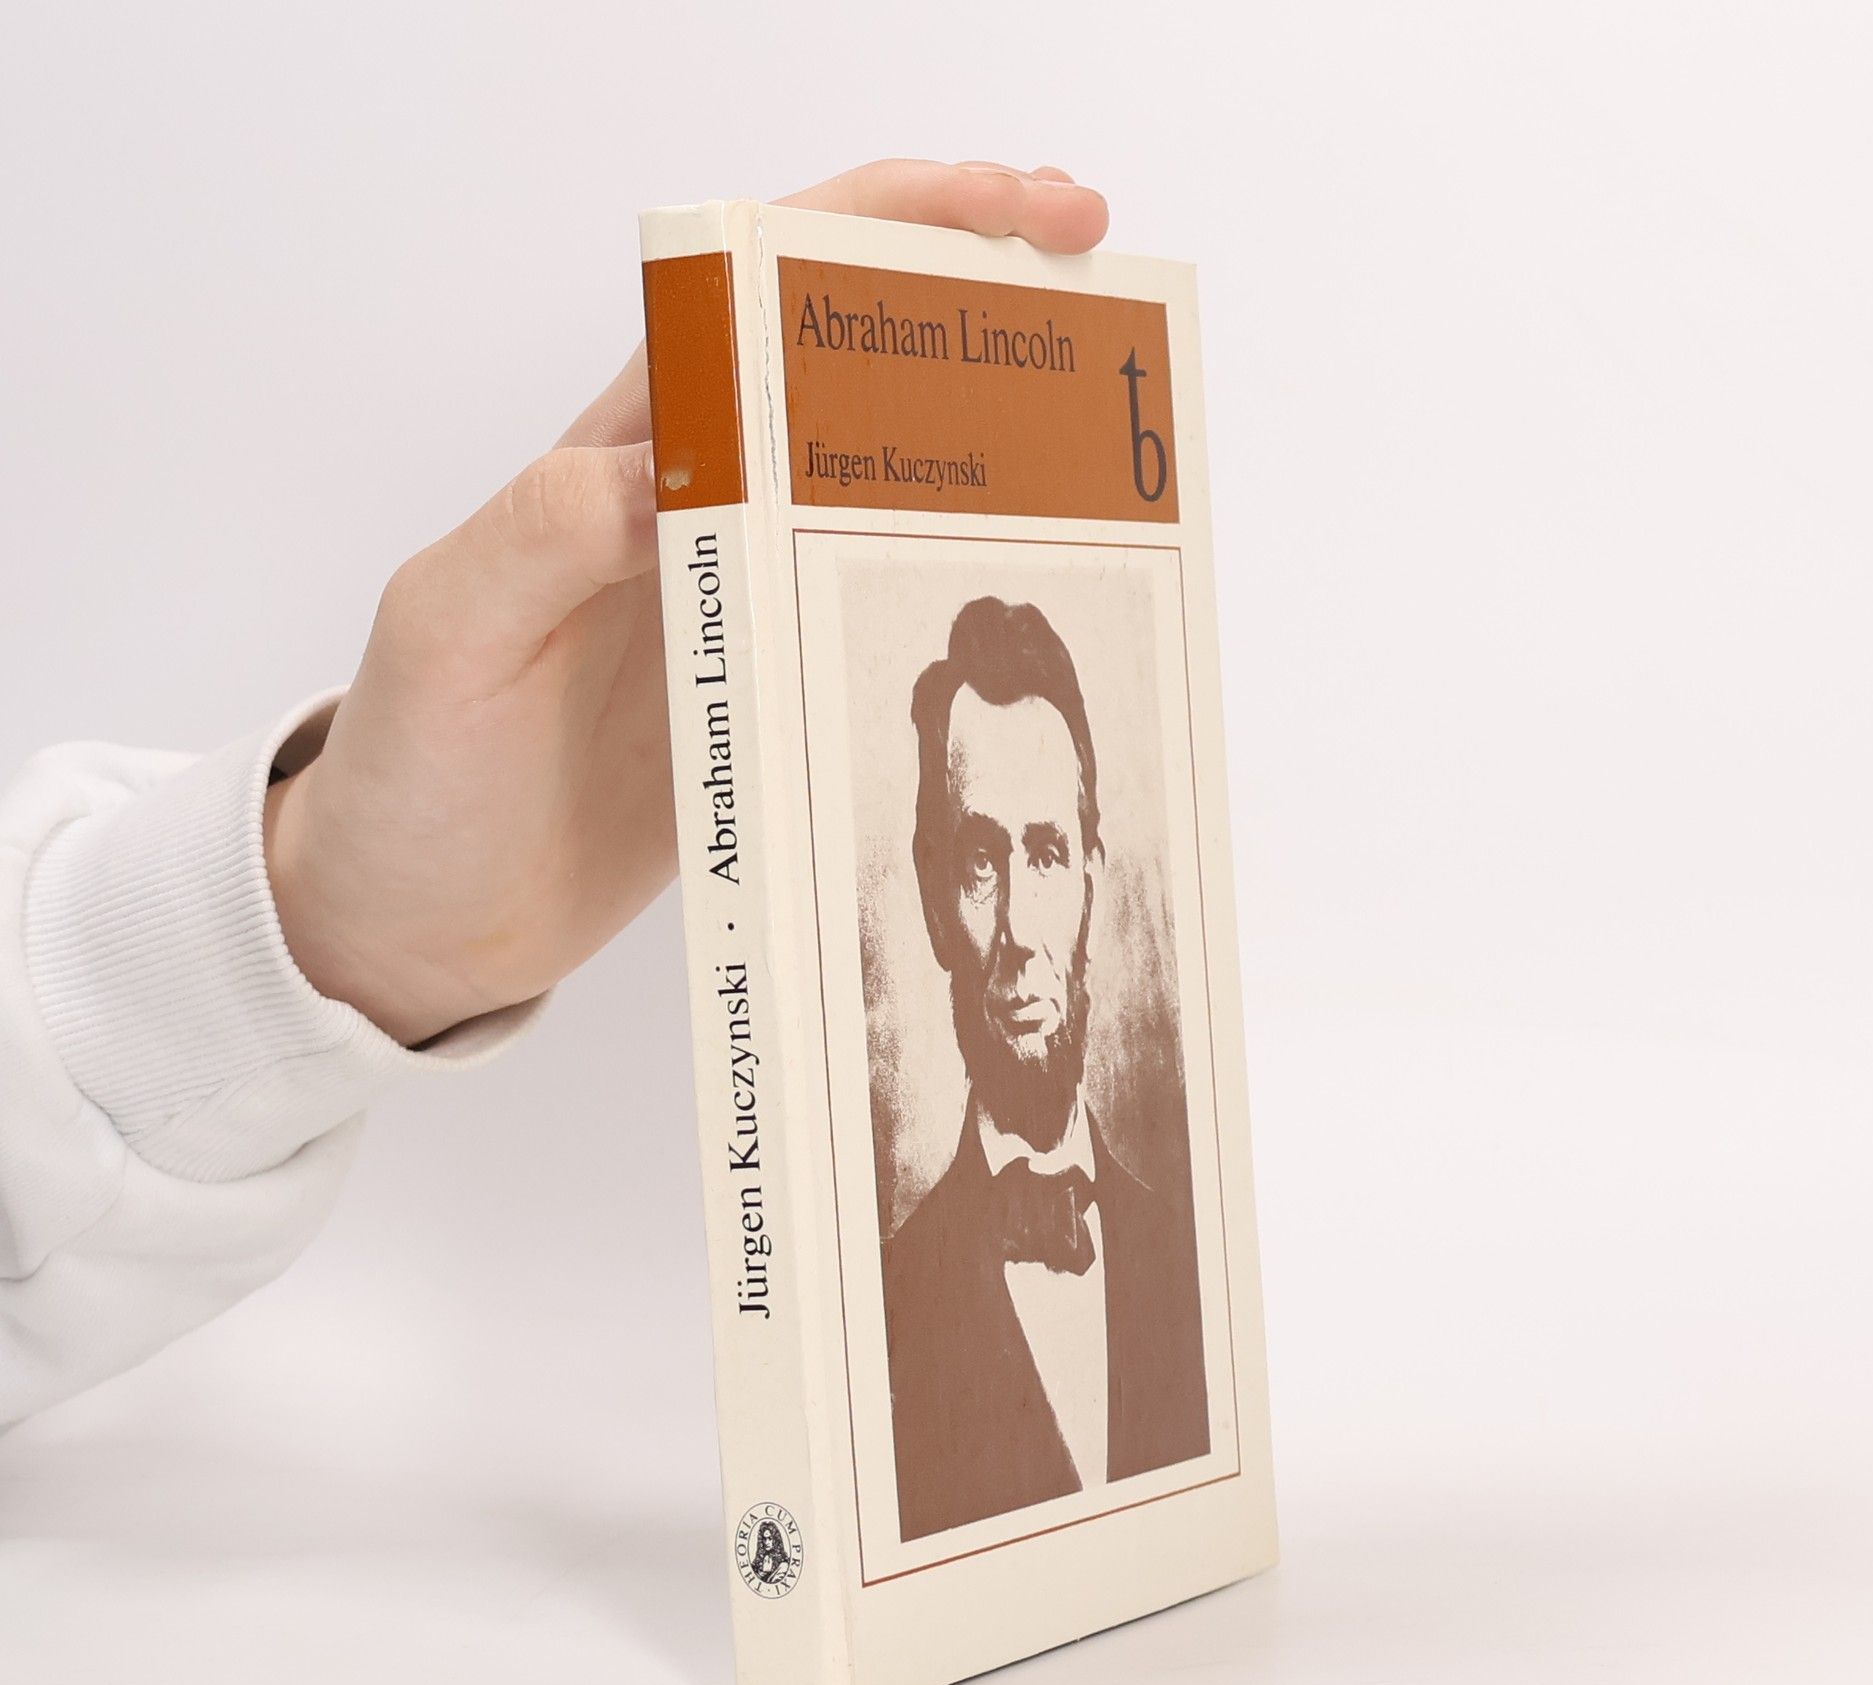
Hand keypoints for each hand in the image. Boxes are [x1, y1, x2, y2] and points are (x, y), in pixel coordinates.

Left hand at [263, 160, 1107, 1045]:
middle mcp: (694, 517)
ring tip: (1102, 462)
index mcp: (619, 461)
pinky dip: (954, 605)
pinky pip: (873, 629)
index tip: (1006, 217)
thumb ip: (544, 535)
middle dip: (977, 318)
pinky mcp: (767, 705)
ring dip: (989, 463)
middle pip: (852, 380)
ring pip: (882, 500)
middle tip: (1103, 315)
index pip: (760, 298)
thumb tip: (672, 466)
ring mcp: (740, 613)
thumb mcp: (452, 633)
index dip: (884, 231)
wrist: (420, 923)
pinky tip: (1028, 616)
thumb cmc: (412, 773)